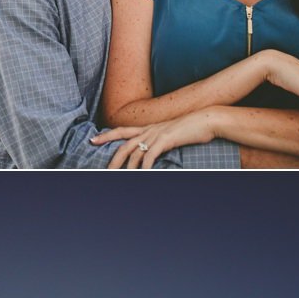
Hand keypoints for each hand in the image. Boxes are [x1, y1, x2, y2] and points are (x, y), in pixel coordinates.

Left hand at [93, 110, 216, 167]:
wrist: (206, 119)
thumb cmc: (190, 129)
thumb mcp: (170, 134)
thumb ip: (159, 142)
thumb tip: (151, 152)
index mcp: (148, 128)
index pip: (121, 130)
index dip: (106, 135)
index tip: (92, 140)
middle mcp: (149, 130)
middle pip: (124, 144)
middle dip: (113, 159)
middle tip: (104, 171)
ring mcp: (157, 134)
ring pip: (135, 152)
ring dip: (127, 167)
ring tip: (122, 178)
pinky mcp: (166, 139)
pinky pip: (150, 155)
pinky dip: (144, 166)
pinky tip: (142, 174)